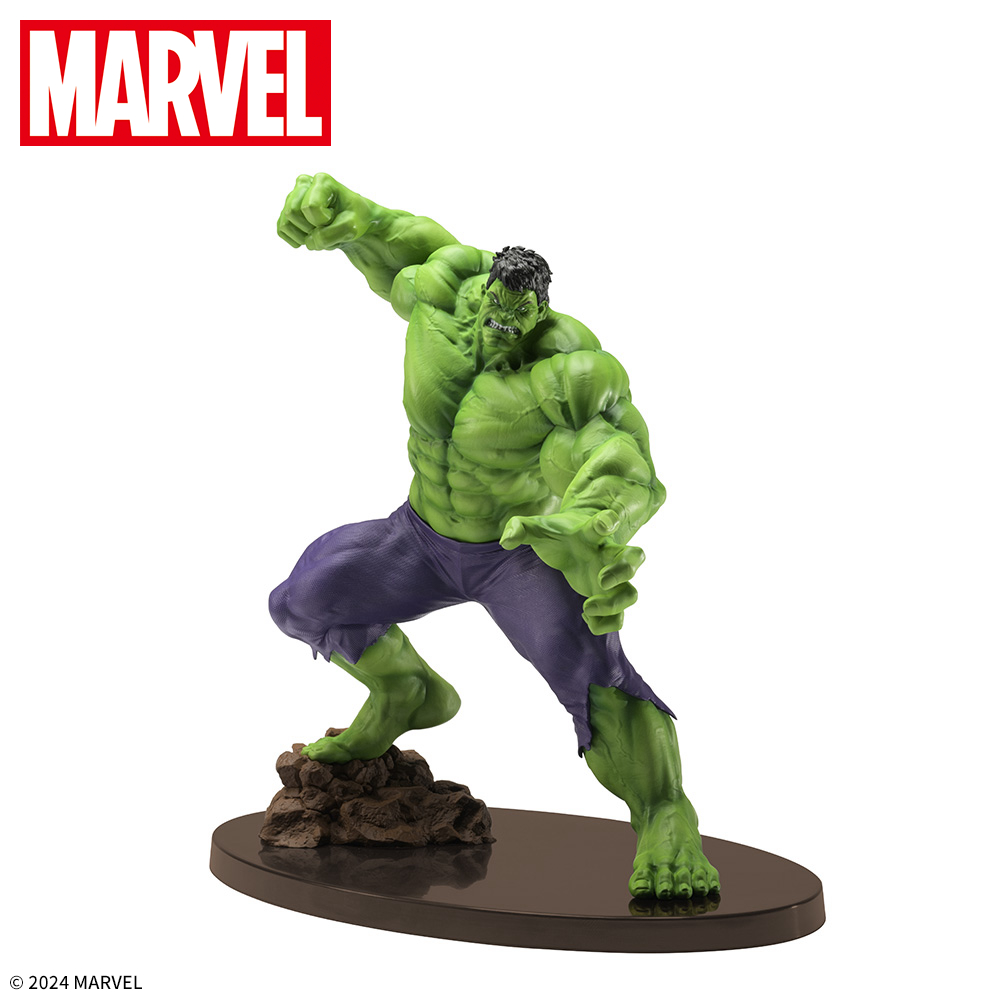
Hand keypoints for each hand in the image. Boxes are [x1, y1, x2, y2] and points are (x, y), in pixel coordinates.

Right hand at [277, 173, 372, 249]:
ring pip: (286, 223)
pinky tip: (310, 236)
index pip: (310, 207)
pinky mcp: (286, 212)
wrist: (351, 224)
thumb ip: (331, 234)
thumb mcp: (352, 227)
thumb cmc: (354, 219)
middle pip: (293, 212)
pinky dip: (297, 240)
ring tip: (320, 231)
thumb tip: (309, 241)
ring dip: (305, 236)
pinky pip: (282, 231)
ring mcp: (292, 197)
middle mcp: (304, 184)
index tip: (335, 217)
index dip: (323, 220)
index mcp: (322, 181)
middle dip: (312, 227)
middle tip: (327, 225)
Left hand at [500, 509, 644, 634]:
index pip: (603, 524)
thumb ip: (520, 528)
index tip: (604, 523)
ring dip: (614, 605)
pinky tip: (586, 619)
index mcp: (590, 534)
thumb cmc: (556, 536)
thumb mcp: (537, 529)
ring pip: (630, 593)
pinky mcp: (607, 597)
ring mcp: (610, 578)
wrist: (570, 543)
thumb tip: (506, 540)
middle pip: (634, 558)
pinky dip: (607, 623)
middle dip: (623, 570)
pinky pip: (619, 617)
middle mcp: (606, 555)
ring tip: (586, 608)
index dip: (607, 522)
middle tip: (602, 581)